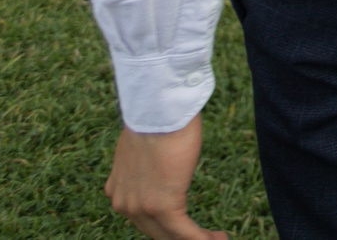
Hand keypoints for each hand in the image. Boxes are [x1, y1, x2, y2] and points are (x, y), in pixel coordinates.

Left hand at [107, 118, 224, 238]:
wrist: (158, 109)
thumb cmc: (157, 117)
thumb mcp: (145, 146)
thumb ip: (148, 163)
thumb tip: (160, 159)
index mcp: (118, 190)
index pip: (142, 218)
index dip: (166, 227)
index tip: (185, 227)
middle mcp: (124, 204)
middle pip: (156, 232)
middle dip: (181, 238)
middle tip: (206, 237)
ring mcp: (141, 207)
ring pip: (171, 235)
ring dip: (197, 239)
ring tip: (218, 239)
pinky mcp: (163, 205)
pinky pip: (185, 232)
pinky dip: (202, 238)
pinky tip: (218, 239)